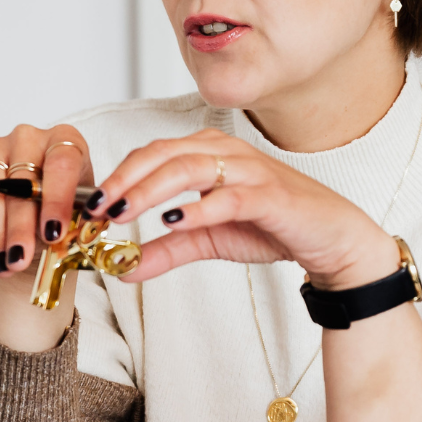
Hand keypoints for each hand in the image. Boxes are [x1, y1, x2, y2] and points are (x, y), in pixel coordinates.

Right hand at [0, 125, 92, 351]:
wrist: (34, 211)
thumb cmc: (61, 208)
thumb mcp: (80, 213)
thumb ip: (80, 221)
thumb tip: (71, 235)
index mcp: (64, 139)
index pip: (61, 163)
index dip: (57, 199)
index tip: (54, 234)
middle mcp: (27, 137)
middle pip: (20, 181)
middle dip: (20, 226)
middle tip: (20, 260)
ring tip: (3, 264)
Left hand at [89, 129, 399, 288]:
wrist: (330, 239)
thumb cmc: (270, 226)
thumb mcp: (207, 240)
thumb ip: (166, 250)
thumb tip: (122, 270)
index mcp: (207, 152)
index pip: (151, 153)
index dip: (118, 175)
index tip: (91, 206)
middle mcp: (225, 151)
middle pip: (163, 154)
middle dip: (125, 179)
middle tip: (97, 208)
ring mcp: (248, 169)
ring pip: (189, 167)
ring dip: (150, 189)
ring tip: (123, 212)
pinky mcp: (270, 194)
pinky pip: (228, 196)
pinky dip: (198, 207)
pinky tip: (173, 221)